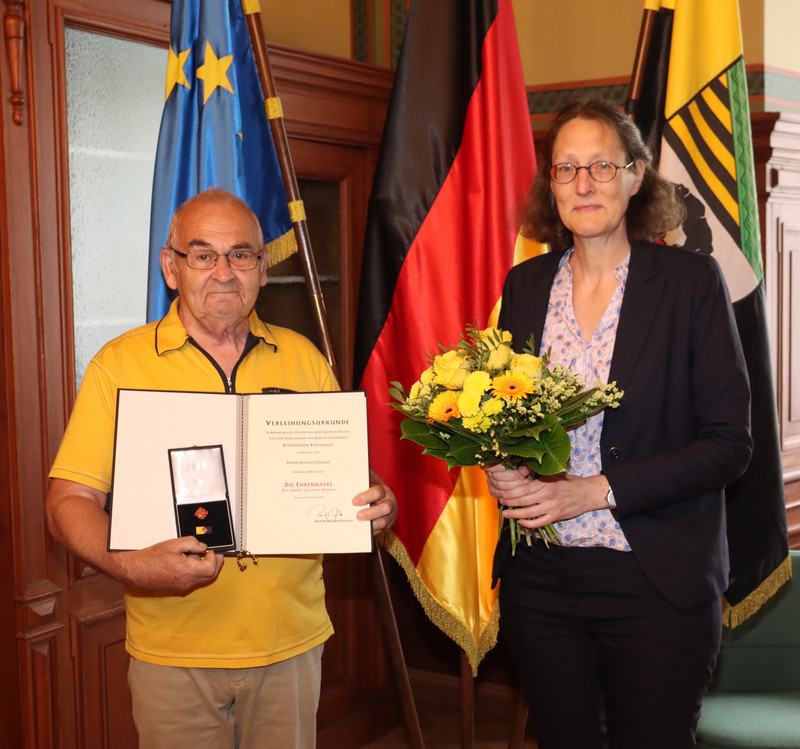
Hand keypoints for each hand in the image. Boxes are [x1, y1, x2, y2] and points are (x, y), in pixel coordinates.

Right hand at [114, 536, 223, 591]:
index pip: (211, 568)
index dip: (215, 558)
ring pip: (203, 579)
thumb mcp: (173, 544)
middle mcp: (186, 582)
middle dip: (215, 564)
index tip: (212, 550)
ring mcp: (182, 587)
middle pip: (210, 576)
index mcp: (186, 571)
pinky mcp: (178, 588)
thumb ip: (192, 543)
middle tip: (213, 554)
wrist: (135, 570)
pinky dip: (196, 572)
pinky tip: (188, 562)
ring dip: (206, 568)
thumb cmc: (150, 558)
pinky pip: (193, 581)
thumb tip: (203, 547)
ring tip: (196, 556)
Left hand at [352, 470, 396, 533]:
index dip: (366, 497)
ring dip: (370, 524)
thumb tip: (345, 479)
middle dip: (371, 513)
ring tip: (358, 524)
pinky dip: (370, 532)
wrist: (379, 499)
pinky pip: (379, 531)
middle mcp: (389, 503)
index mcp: (384, 490)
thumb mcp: (366, 484)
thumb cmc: (369, 491)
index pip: (377, 492)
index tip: (354, 502)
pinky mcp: (386, 526)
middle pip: (385, 508)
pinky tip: (359, 530)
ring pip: (383, 522)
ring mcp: (390, 515)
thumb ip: (359, 482)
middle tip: (357, 516)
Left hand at [484, 464, 608, 528]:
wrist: (588, 493)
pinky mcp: (556, 516)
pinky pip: (539, 522)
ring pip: (529, 513)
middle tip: (501, 503)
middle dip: (509, 503)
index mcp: (545, 483)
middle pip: (523, 501)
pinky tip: (521, 521)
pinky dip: (528, 523)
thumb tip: (521, 474)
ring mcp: (552, 507)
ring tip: (506, 514)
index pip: (523, 489)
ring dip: (515, 514)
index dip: (510, 492)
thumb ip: (539, 476)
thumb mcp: (554, 475)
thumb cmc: (570, 482)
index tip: (502, 493)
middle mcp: (547, 495)